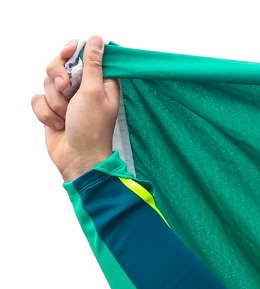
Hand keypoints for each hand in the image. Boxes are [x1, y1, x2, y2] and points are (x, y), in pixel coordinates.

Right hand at [31, 36, 119, 181]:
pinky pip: (38, 99)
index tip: (68, 53)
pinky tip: (58, 124)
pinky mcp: (52, 110)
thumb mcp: (94, 92)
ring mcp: (67, 99)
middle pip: (60, 65)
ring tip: (66, 116)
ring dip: (55, 101)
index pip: (84, 54)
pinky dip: (46, 113)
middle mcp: (84, 88)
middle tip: (66, 89)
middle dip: (58, 78)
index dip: (73, 51)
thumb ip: (93, 64)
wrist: (78, 158)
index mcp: (100, 82)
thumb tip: (97, 39)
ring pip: (47, 83)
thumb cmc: (92, 129)